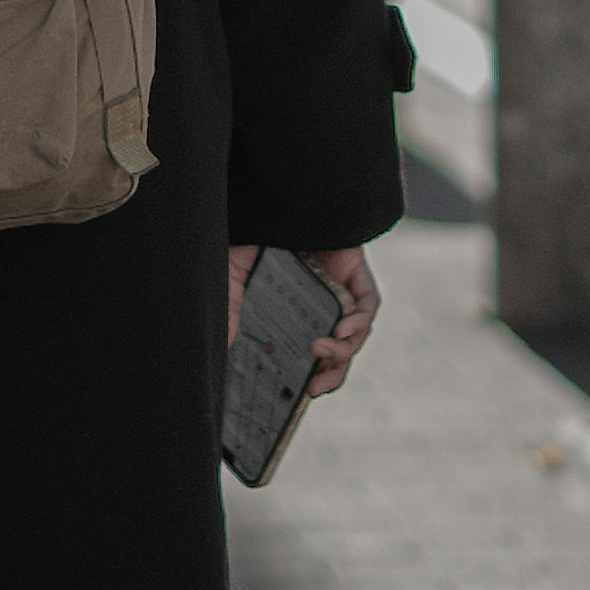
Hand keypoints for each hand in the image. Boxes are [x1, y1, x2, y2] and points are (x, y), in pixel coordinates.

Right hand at [224, 243, 380, 396]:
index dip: (311, 378)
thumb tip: (222, 350)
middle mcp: (321, 306)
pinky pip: (367, 307)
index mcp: (296, 314)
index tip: (303, 394)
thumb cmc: (255, 233)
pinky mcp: (355, 275)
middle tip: (314, 387)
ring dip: (342, 350)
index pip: (311, 355)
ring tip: (323, 350)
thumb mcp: (234, 275)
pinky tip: (344, 330)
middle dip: (330, 374)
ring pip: (354, 335)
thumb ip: (230, 310)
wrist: (280, 195)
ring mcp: (341, 291)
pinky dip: (359, 323)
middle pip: (337, 353)